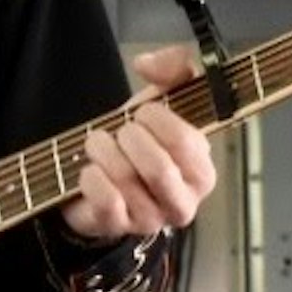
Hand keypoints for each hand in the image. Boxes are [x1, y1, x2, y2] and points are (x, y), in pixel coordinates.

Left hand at [58, 48, 221, 241]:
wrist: (98, 184)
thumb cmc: (138, 145)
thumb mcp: (161, 101)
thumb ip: (172, 70)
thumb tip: (148, 63)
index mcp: (202, 171)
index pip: (188, 144)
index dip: (160, 120)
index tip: (143, 113)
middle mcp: (183, 201)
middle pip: (159, 167)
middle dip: (131, 138)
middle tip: (120, 131)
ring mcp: (151, 219)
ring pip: (127, 181)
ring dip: (104, 152)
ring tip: (98, 144)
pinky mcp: (118, 228)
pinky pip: (106, 201)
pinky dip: (92, 178)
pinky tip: (89, 171)